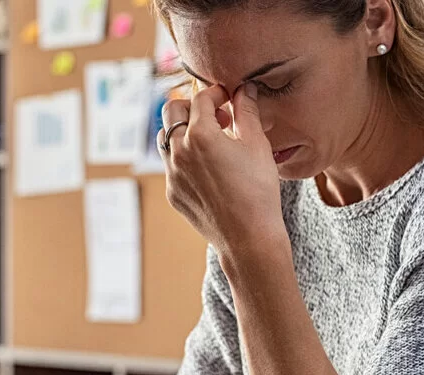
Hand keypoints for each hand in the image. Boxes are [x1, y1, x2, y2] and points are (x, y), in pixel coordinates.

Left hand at [159, 84, 285, 257]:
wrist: (248, 237)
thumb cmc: (258, 190)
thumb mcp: (257, 145)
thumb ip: (247, 111)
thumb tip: (244, 89)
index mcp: (200, 134)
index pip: (200, 98)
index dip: (216, 93)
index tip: (228, 99)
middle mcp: (179, 151)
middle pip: (171, 110)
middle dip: (192, 106)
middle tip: (216, 116)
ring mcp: (172, 173)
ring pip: (165, 138)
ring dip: (183, 131)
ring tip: (209, 141)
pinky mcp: (172, 192)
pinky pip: (171, 165)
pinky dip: (184, 157)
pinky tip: (208, 168)